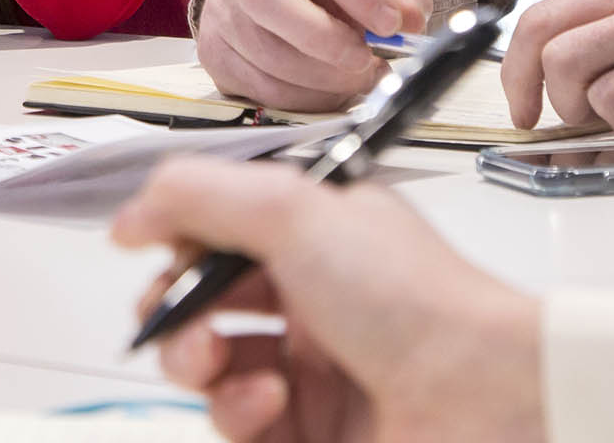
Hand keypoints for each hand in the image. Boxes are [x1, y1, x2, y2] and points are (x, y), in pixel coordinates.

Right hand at [114, 156, 544, 442]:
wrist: (484, 398)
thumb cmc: (410, 295)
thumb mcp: (293, 208)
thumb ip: (196, 194)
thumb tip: (128, 215)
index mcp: (315, 235)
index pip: (217, 229)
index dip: (177, 237)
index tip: (145, 243)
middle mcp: (311, 299)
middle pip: (201, 302)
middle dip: (171, 308)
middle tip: (179, 314)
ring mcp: (313, 372)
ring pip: (209, 369)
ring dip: (197, 362)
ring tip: (221, 364)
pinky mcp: (312, 434)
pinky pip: (238, 426)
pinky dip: (238, 411)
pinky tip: (269, 400)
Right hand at [193, 0, 428, 110]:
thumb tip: (412, 19)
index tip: (391, 22)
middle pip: (268, 2)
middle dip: (325, 40)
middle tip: (366, 59)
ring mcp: (223, 14)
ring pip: (270, 58)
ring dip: (324, 79)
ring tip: (357, 75)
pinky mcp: (215, 54)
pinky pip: (262, 91)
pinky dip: (306, 98)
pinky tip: (328, 87)